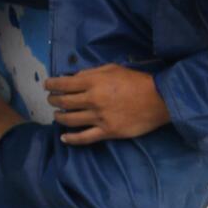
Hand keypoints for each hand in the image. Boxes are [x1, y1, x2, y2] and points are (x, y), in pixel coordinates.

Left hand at [45, 64, 170, 144]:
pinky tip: (63, 138)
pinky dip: (71, 139)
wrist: (160, 99)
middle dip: (53, 100)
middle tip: (51, 99)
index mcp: (93, 82)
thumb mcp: (113, 69)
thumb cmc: (137, 81)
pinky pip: (84, 138)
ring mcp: (99, 117)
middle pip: (63, 102)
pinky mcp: (108, 131)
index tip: (47, 85)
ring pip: (70, 119)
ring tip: (57, 114)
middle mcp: (93, 100)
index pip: (63, 84)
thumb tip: (72, 78)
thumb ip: (91, 73)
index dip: (51, 84)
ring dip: (59, 117)